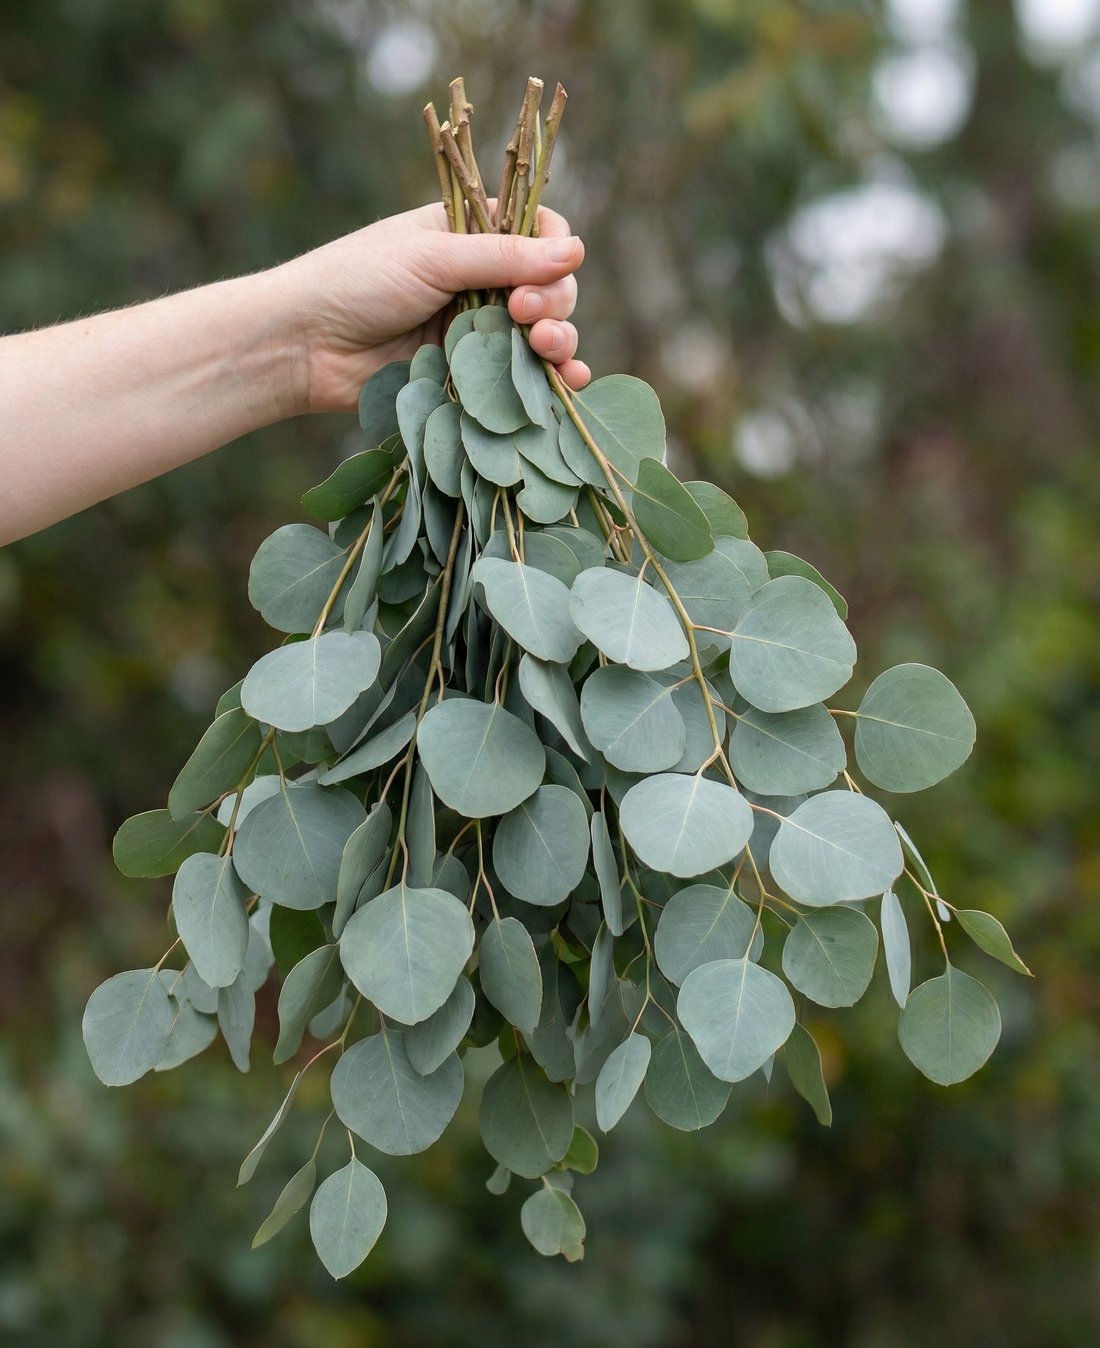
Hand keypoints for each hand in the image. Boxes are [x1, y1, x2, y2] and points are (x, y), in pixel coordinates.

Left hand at [277, 202, 589, 414]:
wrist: (305, 346)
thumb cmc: (357, 282)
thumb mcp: (432, 256)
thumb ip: (504, 256)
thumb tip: (577, 250)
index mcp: (470, 235)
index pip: (541, 232)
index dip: (555, 252)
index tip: (544, 270)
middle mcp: (481, 281)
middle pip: (551, 288)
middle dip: (554, 302)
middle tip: (524, 315)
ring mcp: (478, 332)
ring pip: (545, 335)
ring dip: (559, 341)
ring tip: (544, 349)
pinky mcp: (470, 378)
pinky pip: (523, 378)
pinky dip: (551, 381)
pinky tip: (569, 384)